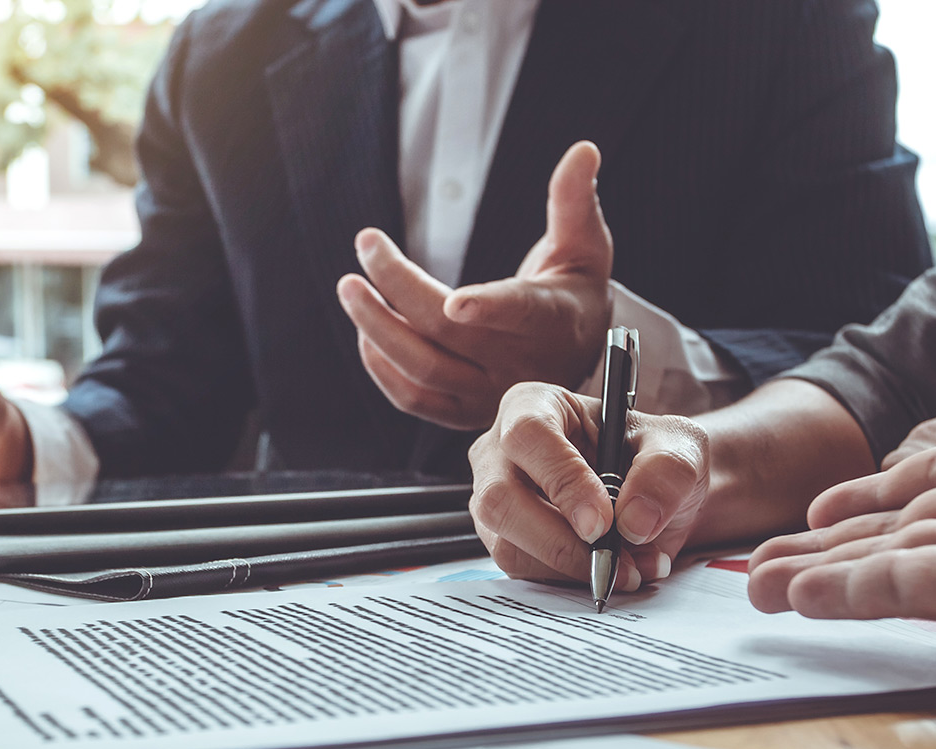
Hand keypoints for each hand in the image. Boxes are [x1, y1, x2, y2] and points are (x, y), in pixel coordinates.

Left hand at [337, 141, 614, 429]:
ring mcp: (488, 394)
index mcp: (552, 320)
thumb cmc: (575, 292)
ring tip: (349, 288)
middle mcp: (520, 365)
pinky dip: (381, 366)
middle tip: (367, 245)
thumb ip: (575, 201)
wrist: (574, 357)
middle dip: (399, 287)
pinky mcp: (463, 412)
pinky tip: (365, 330)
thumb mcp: (585, 246)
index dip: (488, 308)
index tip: (455, 301)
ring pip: (423, 369)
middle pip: (448, 333)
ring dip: (377, 328)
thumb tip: (582, 150)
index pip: (520, 313)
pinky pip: (413, 400)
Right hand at [468, 381, 708, 590]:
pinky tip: (610, 568)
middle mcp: (500, 452)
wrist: (653, 495)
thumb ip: (666, 471)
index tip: (603, 521)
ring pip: (506, 545)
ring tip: (629, 565)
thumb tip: (633, 522)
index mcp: (533, 406)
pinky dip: (571, 579)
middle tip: (611, 558)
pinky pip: (523, 571)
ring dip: (572, 566)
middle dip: (558, 539)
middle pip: (499, 499)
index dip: (563, 480)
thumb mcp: (680, 446)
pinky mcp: (504, 540)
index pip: (528, 436)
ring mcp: (494, 500)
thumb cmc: (653, 455)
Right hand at [749, 191, 935, 625]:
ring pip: (895, 564)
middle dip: (830, 546)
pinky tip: (796, 596)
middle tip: (765, 563)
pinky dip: (852, 594)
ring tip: (756, 586)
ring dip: (822, 575)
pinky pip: (916, 589)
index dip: (875, 490)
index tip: (822, 504)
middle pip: (902, 529)